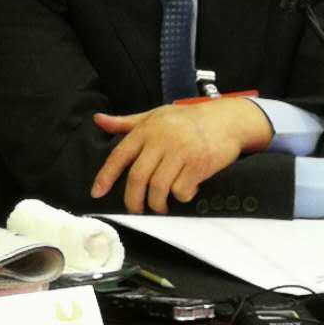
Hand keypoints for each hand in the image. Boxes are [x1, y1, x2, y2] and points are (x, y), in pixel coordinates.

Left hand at [90, 99, 273, 212]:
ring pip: (159, 187)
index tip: (96, 193)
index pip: (119, 156)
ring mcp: (181, 152)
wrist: (226, 119)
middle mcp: (160, 141)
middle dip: (133, 199)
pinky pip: (182, 189)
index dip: (105, 176)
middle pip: (137, 177)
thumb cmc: (186, 119)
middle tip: (135, 209)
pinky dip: (180, 196)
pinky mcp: (199, 164)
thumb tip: (98, 120)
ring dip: (156, 203)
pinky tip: (184, 193)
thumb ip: (126, 122)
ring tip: (159, 206)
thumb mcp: (154, 115)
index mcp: (145, 130)